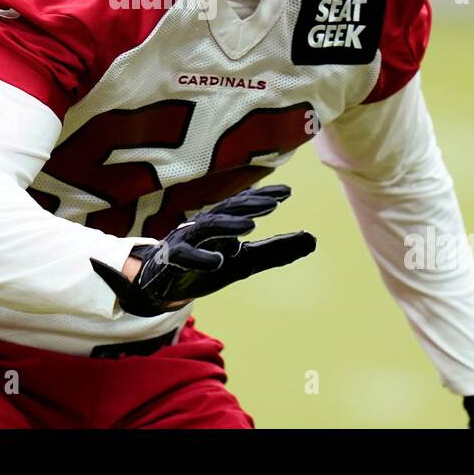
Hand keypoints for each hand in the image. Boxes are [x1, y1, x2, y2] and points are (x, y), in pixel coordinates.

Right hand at [90, 183, 315, 317]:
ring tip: (250, 227)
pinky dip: (201, 258)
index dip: (262, 197)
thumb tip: (312, 239)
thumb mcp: (245, 261)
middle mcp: (204, 227)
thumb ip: (275, 251)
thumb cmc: (205, 265)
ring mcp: (187, 242)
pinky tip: (219, 260)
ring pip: (208, 229)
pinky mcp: (173, 261)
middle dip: (249, 206)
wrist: (161, 283)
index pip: (243, 206)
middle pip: (227, 211)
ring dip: (228, 226)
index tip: (287, 192)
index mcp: (221, 223)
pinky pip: (186, 257)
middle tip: (273, 203)